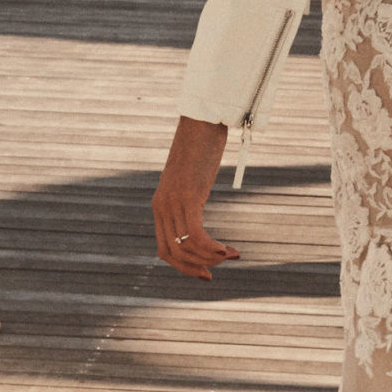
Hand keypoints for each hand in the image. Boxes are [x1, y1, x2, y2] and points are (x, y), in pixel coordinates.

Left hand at [152, 116, 239, 280]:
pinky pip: (196, 234)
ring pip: (185, 247)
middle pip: (172, 254)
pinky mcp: (187, 195)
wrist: (201, 120)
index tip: (205, 272)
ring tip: (230, 255)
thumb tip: (198, 203)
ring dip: (210, 258)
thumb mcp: (191, 176)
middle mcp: (162, 206)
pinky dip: (211, 248)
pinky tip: (226, 250)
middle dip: (195, 268)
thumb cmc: (200, 144)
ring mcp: (173, 202)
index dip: (183, 266)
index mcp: (160, 205)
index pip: (164, 250)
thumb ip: (189, 193)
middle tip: (217, 270)